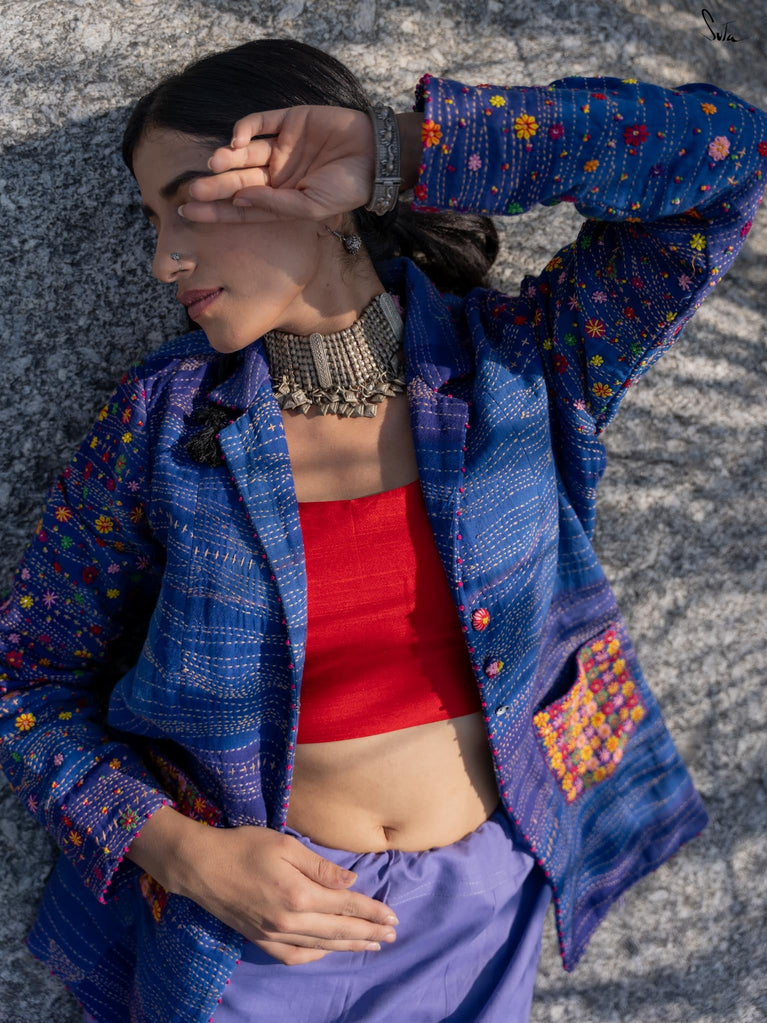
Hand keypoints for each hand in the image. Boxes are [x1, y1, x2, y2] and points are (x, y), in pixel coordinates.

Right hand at [174, 820, 398, 965]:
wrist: (201, 866)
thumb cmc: (245, 847)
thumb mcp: (286, 846)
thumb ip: (320, 867)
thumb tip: (351, 881)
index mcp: (299, 895)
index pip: (345, 906)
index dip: (371, 912)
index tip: (393, 916)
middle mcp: (289, 921)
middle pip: (338, 931)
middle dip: (368, 932)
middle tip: (392, 935)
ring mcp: (273, 934)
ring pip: (320, 946)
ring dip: (348, 946)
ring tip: (370, 946)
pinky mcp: (259, 939)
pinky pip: (293, 955)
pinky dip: (315, 955)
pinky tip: (327, 951)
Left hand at [180, 106, 375, 222]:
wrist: (375, 154)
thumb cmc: (347, 189)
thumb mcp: (312, 208)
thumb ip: (276, 206)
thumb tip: (240, 200)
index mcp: (281, 199)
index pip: (242, 207)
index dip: (216, 211)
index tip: (190, 213)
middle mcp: (277, 174)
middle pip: (238, 180)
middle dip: (215, 186)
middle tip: (193, 190)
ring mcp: (281, 147)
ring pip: (244, 153)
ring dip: (226, 158)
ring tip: (214, 163)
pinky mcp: (288, 121)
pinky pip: (259, 123)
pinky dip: (244, 129)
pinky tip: (237, 140)